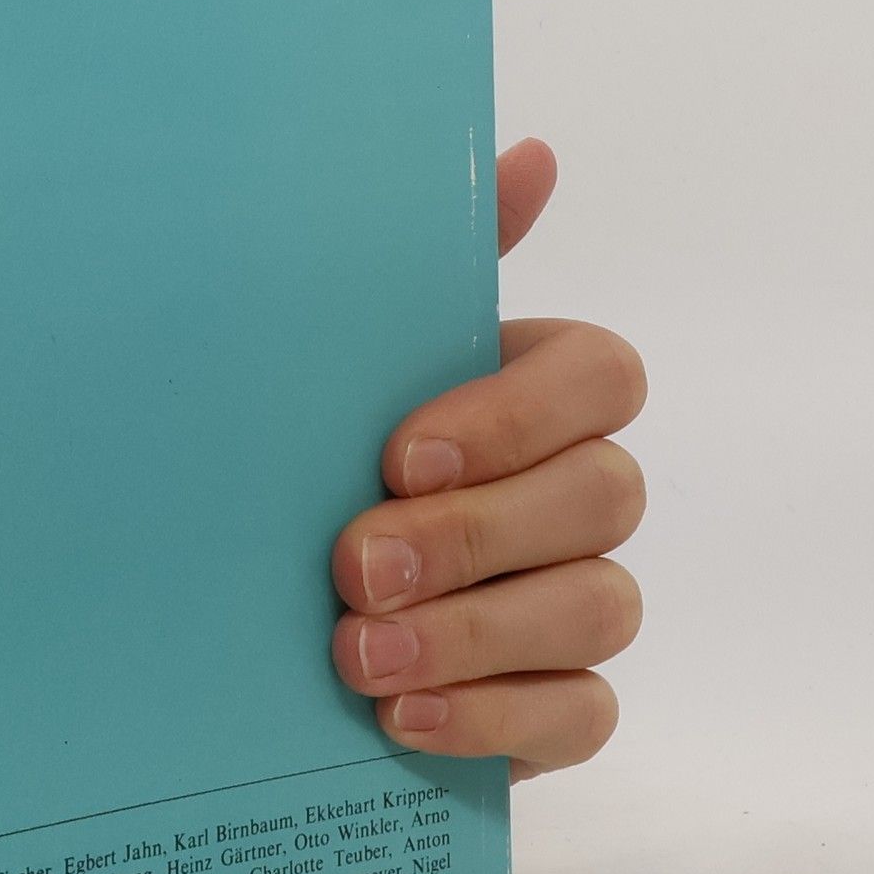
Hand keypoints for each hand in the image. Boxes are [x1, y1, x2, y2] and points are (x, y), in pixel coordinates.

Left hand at [330, 139, 645, 781]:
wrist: (269, 598)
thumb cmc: (319, 455)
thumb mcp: (346, 360)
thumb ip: (431, 269)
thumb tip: (531, 153)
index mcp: (538, 393)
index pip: (602, 377)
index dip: (516, 415)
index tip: (397, 454)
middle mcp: (579, 490)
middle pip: (603, 498)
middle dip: (475, 537)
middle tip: (352, 568)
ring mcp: (580, 596)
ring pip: (599, 609)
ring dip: (475, 635)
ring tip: (357, 658)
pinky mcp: (560, 698)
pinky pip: (585, 712)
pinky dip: (497, 719)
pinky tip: (400, 720)